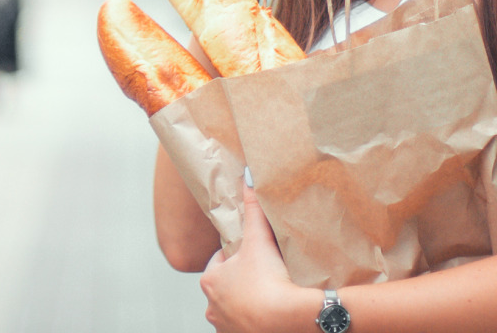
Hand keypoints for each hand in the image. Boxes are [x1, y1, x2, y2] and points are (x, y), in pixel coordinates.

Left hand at [200, 185, 314, 332]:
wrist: (287, 319)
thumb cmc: (267, 282)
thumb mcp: (258, 240)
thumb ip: (253, 209)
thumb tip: (249, 178)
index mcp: (209, 281)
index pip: (219, 262)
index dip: (236, 256)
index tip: (252, 254)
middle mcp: (212, 307)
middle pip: (226, 287)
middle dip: (241, 280)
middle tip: (263, 272)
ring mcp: (226, 328)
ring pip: (234, 309)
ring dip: (247, 301)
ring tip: (269, 293)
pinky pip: (246, 327)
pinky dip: (256, 320)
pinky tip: (271, 312)